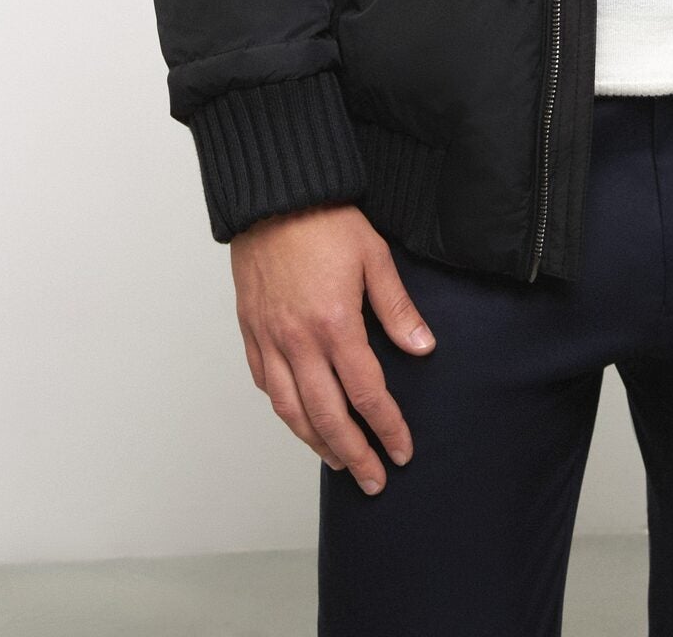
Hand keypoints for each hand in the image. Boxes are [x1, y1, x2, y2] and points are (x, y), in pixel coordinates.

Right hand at [230, 202, 437, 492]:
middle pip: (326, 416)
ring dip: (314, 441)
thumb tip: (423, 349)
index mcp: (334, 325)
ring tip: (337, 459)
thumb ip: (398, 309)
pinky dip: (282, 407)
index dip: (386, 427)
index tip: (401, 450)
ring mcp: (269, 338)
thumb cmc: (324, 218)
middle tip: (373, 479)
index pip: (366, 394)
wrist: (272, 193)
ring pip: (289, 409)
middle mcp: (297, 341)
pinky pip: (263, 382)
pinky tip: (296, 416)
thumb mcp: (374, 257)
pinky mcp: (250, 329)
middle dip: (353, 454)